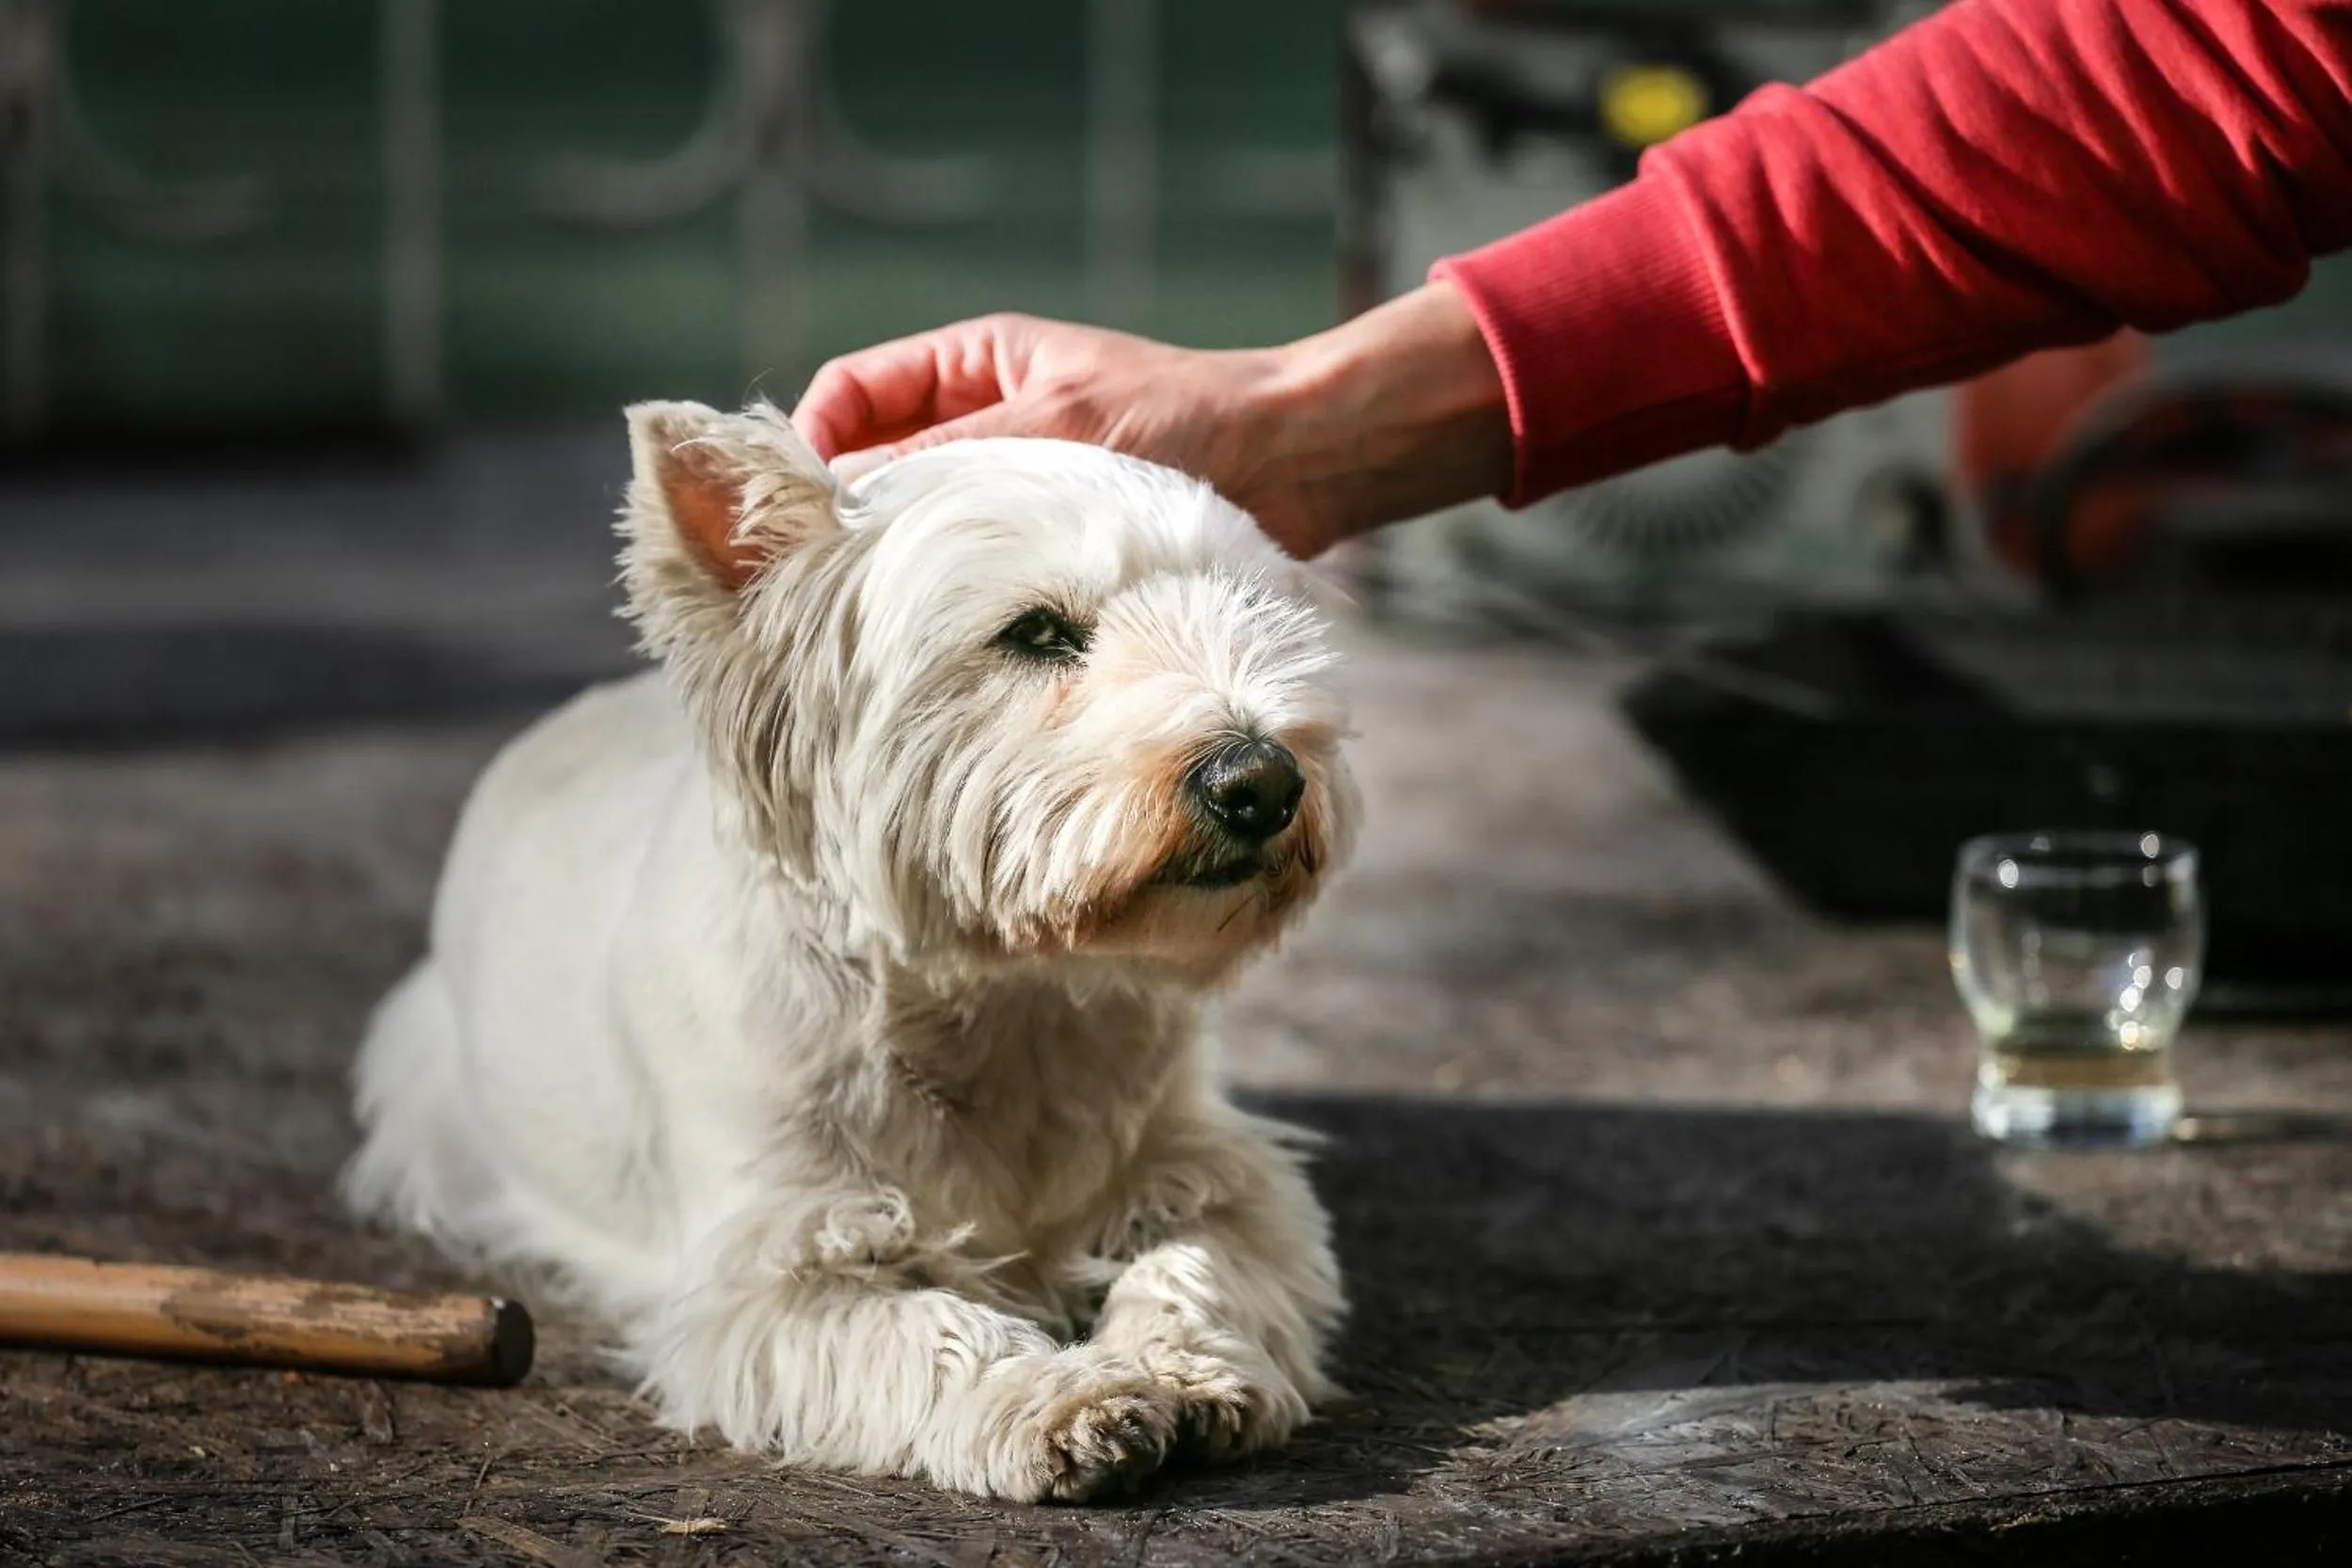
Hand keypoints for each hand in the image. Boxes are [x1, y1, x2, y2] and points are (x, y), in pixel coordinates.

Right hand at [789, 284, 1513, 558]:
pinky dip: (958, 592)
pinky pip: (980, 563)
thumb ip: (947, 460)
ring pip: (925, 523)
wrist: (1296, 464)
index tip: (804, 512)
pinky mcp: (1051, 539)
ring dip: (904, 563)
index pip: (851, 393)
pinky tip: (950, 632)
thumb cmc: (1186, 423)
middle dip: (849, 517)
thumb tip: (842, 498)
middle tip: (821, 583)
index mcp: (973, 363)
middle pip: (876, 467)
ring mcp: (1016, 482)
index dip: (814, 443)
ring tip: (882, 614)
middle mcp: (984, 420)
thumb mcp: (1053, 430)